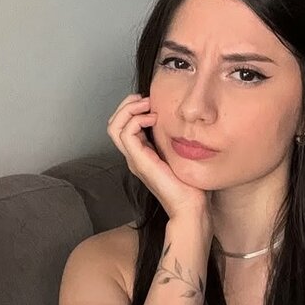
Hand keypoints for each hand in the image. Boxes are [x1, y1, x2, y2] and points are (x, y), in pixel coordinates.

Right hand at [107, 94, 210, 224]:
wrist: (190, 206)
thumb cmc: (190, 184)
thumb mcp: (181, 153)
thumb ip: (175, 137)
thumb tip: (183, 118)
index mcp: (142, 152)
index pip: (122, 124)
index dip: (132, 107)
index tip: (152, 101)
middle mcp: (134, 155)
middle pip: (113, 123)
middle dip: (126, 104)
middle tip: (146, 99)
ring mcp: (134, 158)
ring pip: (114, 126)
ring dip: (129, 109)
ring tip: (148, 105)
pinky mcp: (139, 161)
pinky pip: (126, 133)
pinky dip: (136, 120)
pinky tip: (154, 118)